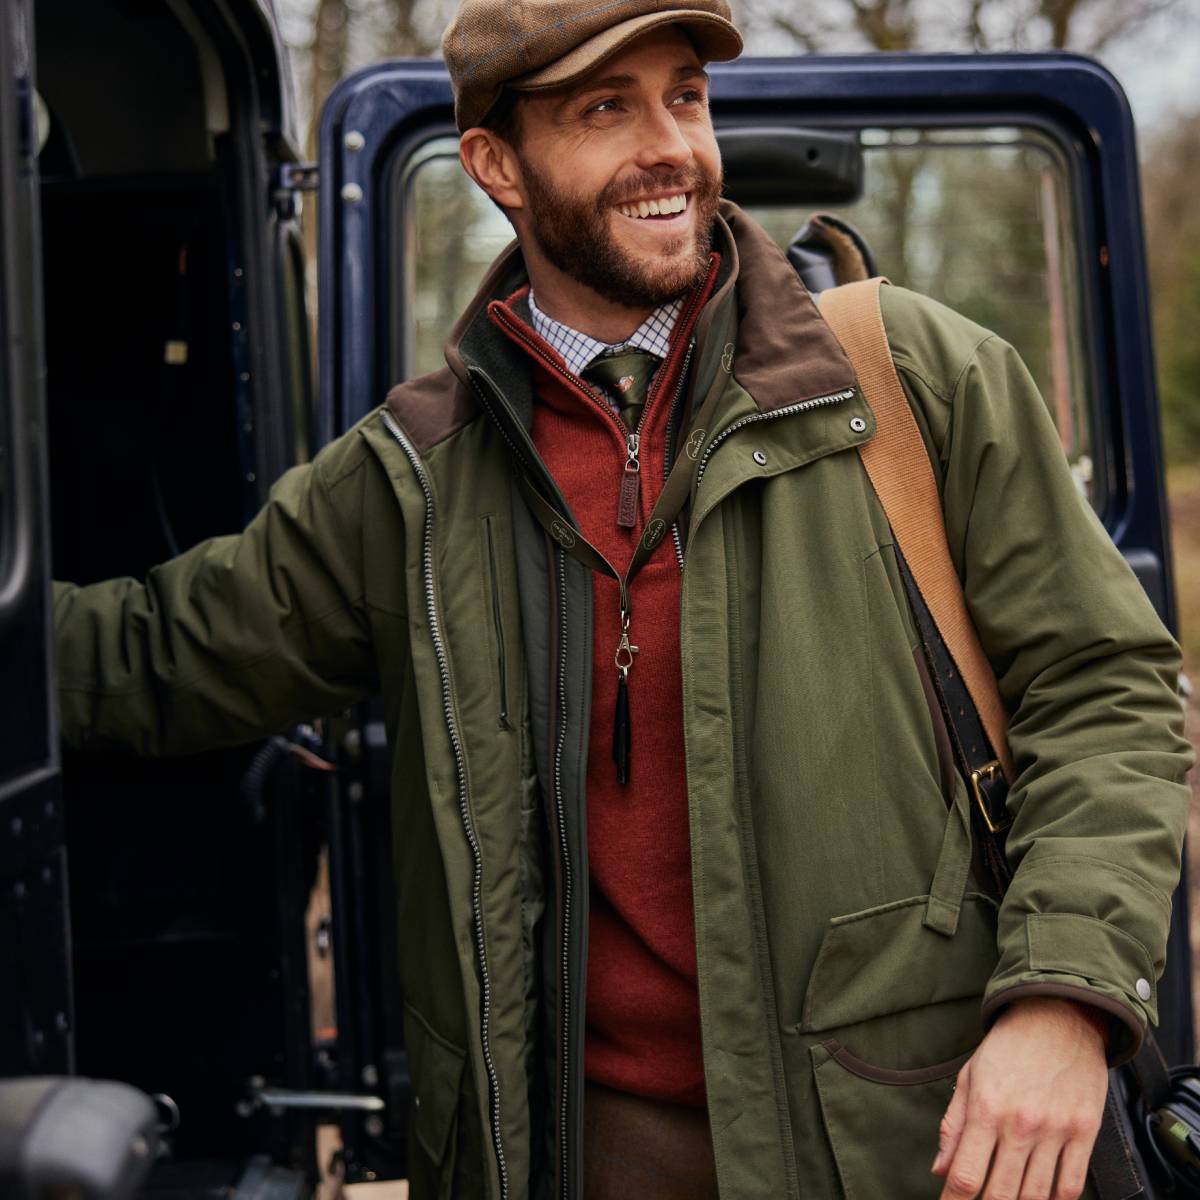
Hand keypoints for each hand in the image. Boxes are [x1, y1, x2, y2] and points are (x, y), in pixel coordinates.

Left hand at [932, 997, 1108, 1199]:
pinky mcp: (1085, 1131)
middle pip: (1001, 1193)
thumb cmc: (1008, 1046)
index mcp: (986, 1108)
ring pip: (1036, 1195)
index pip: (966, 1174)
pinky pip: (1071, 1184)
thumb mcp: (970, 1076)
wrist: (1058, 1015)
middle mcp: (1021, 1123)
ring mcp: (1056, 1129)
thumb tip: (941, 1170)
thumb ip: (954, 1125)